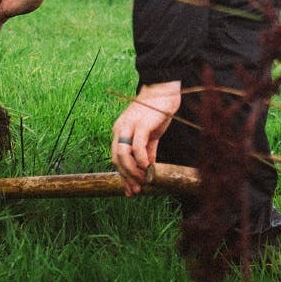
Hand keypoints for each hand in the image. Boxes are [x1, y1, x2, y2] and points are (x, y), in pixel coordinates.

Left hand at [112, 81, 181, 195]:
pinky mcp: (141, 124)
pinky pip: (137, 145)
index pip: (116, 157)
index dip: (122, 175)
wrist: (164, 92)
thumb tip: (148, 168)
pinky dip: (141, 158)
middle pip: (116, 158)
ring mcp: (129, 126)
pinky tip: (148, 167)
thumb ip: (148, 150)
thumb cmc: (157, 112)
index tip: (130, 190)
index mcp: (120, 131)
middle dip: (125, 177)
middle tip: (135, 190)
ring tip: (142, 180)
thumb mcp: (151, 135)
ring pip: (123, 153)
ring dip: (132, 171)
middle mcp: (120, 128)